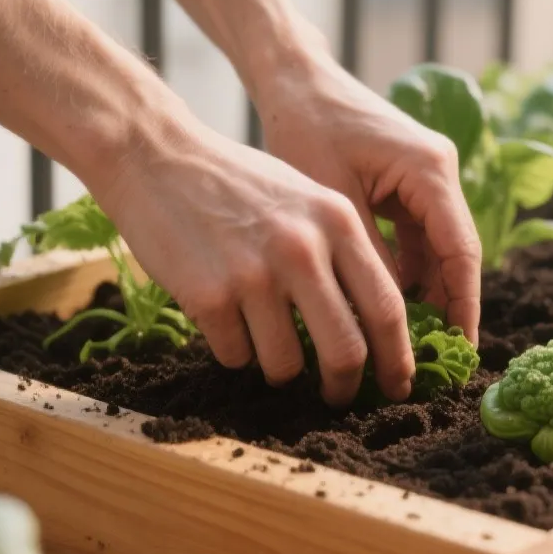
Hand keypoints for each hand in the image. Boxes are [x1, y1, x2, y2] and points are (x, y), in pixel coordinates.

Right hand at [92, 115, 415, 406]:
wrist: (157, 156)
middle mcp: (302, 249)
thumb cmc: (236, 183)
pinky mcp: (209, 296)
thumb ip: (341, 251)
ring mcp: (254, 274)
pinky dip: (232, 349)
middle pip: (346, 351)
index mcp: (337, 222)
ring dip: (278, 368)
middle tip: (337, 397)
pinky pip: (235, 356)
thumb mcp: (305, 199)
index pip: (387, 306)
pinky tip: (219, 314)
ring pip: (286, 364)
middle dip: (344, 386)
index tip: (396, 384)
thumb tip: (372, 326)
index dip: (396, 357)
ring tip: (260, 336)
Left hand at [249, 50, 483, 340]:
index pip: (461, 252)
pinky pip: (415, 237)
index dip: (463, 307)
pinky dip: (404, 271)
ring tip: (410, 346)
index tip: (461, 353)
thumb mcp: (333, 203)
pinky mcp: (405, 183)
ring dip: (424, 293)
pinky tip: (385, 309)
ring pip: (436, 249)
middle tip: (436, 361)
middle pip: (455, 254)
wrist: (292, 81)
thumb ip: (366, 258)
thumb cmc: (305, 129)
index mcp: (430, 170)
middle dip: (447, 308)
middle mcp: (438, 172)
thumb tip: (383, 321)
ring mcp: (424, 177)